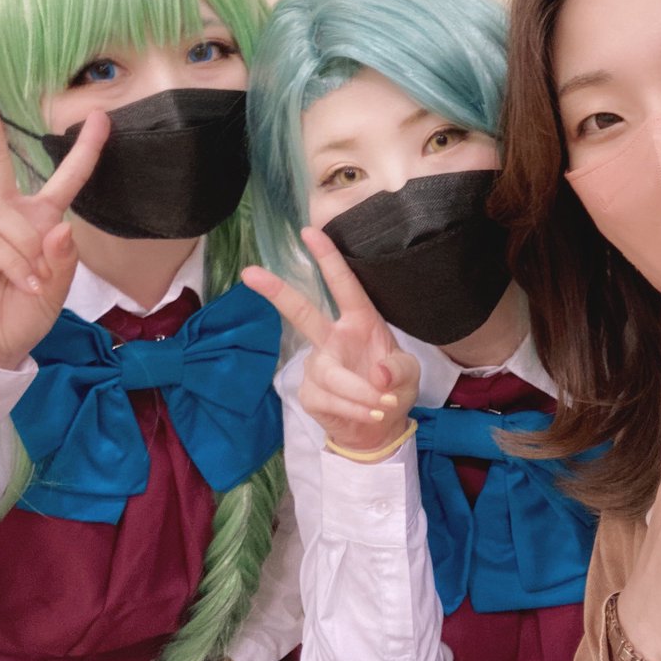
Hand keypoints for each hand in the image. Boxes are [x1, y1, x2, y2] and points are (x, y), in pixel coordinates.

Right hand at [0, 76, 108, 369]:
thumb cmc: (23, 313)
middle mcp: (3, 216)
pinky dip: (15, 264)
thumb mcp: (59, 287)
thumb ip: (64, 258)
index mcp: (36, 220)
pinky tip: (24, 283)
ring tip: (35, 282)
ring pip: (6, 217)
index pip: (63, 178)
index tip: (98, 117)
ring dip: (28, 251)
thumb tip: (58, 227)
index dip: (84, 149)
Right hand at [242, 227, 419, 456]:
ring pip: (332, 375)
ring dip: (361, 393)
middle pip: (302, 313)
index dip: (328, 258)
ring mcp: (318, 365)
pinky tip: (370, 413)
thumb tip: (377, 374)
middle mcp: (334, 338)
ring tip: (383, 405)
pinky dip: (356, 409)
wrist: (378, 429)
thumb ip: (399, 371)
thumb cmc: (393, 389)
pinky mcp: (310, 392)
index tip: (309, 231)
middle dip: (278, 292)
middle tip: (250, 273)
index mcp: (360, 321)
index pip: (343, 285)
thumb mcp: (410, 375)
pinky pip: (331, 400)